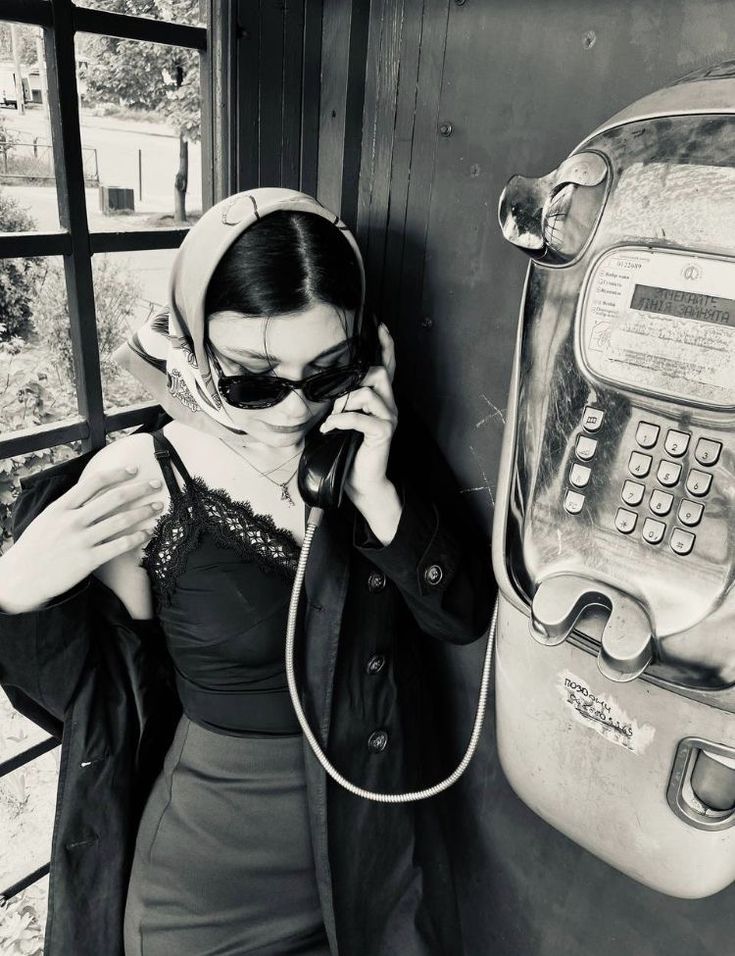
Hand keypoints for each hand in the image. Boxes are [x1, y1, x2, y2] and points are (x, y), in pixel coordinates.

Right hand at [0, 466, 163, 611]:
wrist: (21, 578)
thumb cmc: (35, 548)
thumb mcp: (47, 519)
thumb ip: (69, 507)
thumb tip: (91, 494)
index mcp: (61, 507)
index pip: (94, 483)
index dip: (117, 474)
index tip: (134, 470)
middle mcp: (72, 520)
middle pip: (114, 498)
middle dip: (139, 489)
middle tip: (156, 484)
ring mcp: (81, 540)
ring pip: (120, 520)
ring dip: (143, 511)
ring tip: (158, 507)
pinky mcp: (88, 560)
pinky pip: (119, 545)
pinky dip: (136, 537)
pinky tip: (148, 533)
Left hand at [318, 321, 401, 539]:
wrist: (363, 482)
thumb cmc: (351, 450)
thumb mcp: (345, 420)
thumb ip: (343, 402)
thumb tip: (324, 385)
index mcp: (382, 400)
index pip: (388, 367)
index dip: (386, 347)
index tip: (380, 326)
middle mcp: (389, 406)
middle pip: (379, 373)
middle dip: (355, 379)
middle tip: (336, 396)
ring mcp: (388, 419)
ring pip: (368, 393)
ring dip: (343, 403)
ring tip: (331, 419)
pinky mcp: (383, 433)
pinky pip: (360, 417)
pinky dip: (340, 421)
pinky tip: (329, 429)